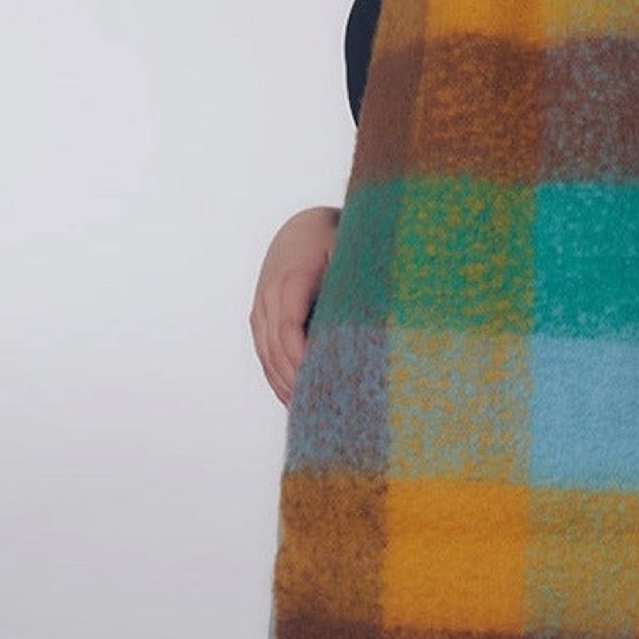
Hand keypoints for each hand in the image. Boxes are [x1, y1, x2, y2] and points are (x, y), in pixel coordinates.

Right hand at [248, 206, 339, 404]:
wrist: (301, 227)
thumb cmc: (332, 240)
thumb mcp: (347, 254)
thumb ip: (354, 283)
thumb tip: (379, 318)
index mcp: (291, 278)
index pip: (289, 328)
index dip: (302, 359)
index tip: (322, 382)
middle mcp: (269, 295)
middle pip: (275, 348)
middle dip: (295, 380)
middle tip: (322, 406)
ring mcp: (260, 309)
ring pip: (266, 355)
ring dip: (285, 384)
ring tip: (310, 410)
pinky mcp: (259, 320)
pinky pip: (264, 354)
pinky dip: (277, 378)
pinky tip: (293, 399)